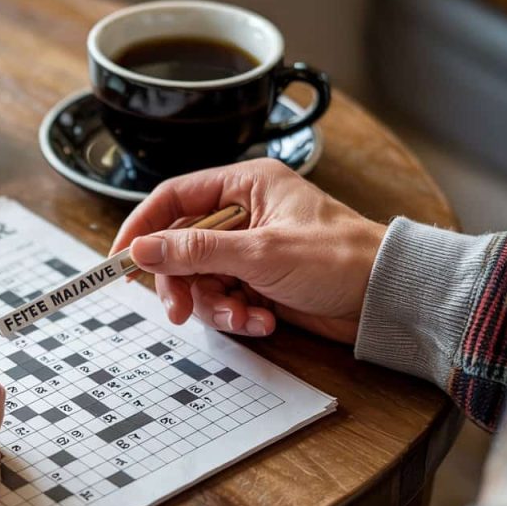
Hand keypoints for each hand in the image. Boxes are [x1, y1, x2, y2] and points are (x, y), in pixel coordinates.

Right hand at [110, 158, 386, 344]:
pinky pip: (225, 298)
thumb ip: (196, 250)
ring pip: (201, 279)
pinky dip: (237, 314)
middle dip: (182, 282)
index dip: (142, 227)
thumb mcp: (260, 252)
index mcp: (245, 186)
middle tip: (180, 311)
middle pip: (181, 246)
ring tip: (244, 316)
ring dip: (215, 305)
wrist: (386, 298)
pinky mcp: (260, 281)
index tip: (120, 259)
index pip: (174, 198)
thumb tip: (142, 249)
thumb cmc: (341, 258)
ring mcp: (250, 250)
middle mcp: (244, 214)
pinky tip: (263, 319)